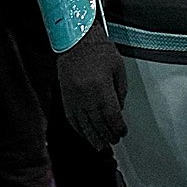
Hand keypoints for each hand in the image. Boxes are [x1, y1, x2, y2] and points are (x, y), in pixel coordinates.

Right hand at [54, 22, 128, 148]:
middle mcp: (86, 95)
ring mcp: (73, 97)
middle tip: (113, 141)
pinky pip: (71, 118)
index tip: (122, 132)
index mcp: (101, 88)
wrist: (76, 40)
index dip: (118, 128)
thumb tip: (119, 109)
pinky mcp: (65, 97)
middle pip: (98, 124)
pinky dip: (79, 129)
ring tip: (100, 146)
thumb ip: (120, 91)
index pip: (112, 116)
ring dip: (93, 137)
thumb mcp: (118, 68)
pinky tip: (84, 134)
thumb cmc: (98, 49)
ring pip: (84, 125)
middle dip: (107, 135)